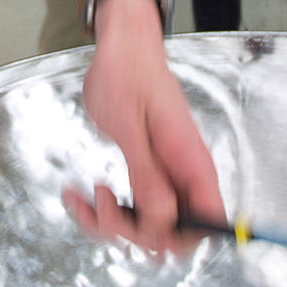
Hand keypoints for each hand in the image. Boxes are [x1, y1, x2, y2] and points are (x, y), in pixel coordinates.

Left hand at [63, 0, 224, 254]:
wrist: (122, 49)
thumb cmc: (127, 73)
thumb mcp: (129, 125)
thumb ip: (146, 174)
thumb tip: (162, 218)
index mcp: (190, 162)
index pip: (208, 221)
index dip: (180, 237)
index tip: (141, 227)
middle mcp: (183, 175)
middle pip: (174, 234)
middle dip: (134, 232)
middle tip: (102, 204)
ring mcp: (165, 177)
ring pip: (147, 228)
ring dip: (110, 225)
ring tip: (83, 196)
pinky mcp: (146, 176)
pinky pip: (131, 210)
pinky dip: (101, 212)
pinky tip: (78, 195)